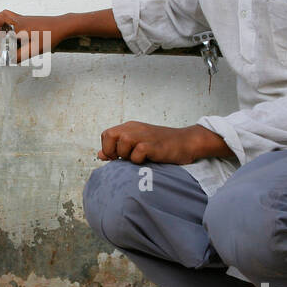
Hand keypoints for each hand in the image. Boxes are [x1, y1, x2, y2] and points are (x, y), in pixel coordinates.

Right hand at [0, 10, 66, 63]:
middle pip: (2, 16)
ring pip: (9, 18)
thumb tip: (10, 59)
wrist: (64, 26)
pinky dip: (13, 29)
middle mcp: (21, 20)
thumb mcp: (34, 49)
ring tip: (5, 39)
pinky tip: (18, 40)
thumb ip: (20, 55)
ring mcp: (26, 20)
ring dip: (4, 27)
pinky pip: (17, 23)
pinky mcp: (31, 23)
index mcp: (18, 25)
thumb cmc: (51, 35)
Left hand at [97, 121, 221, 164]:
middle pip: (110, 136)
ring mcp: (144, 135)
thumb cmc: (162, 146)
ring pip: (123, 142)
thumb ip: (120, 148)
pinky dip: (139, 159)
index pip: (106, 134)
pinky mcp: (153, 144)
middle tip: (124, 159)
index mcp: (130, 127)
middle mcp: (135, 128)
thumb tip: (100, 155)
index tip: (117, 158)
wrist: (186, 142)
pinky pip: (138, 152)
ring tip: (138, 159)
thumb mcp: (138, 145)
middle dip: (112, 151)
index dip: (108, 148)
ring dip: (127, 155)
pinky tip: (148, 159)